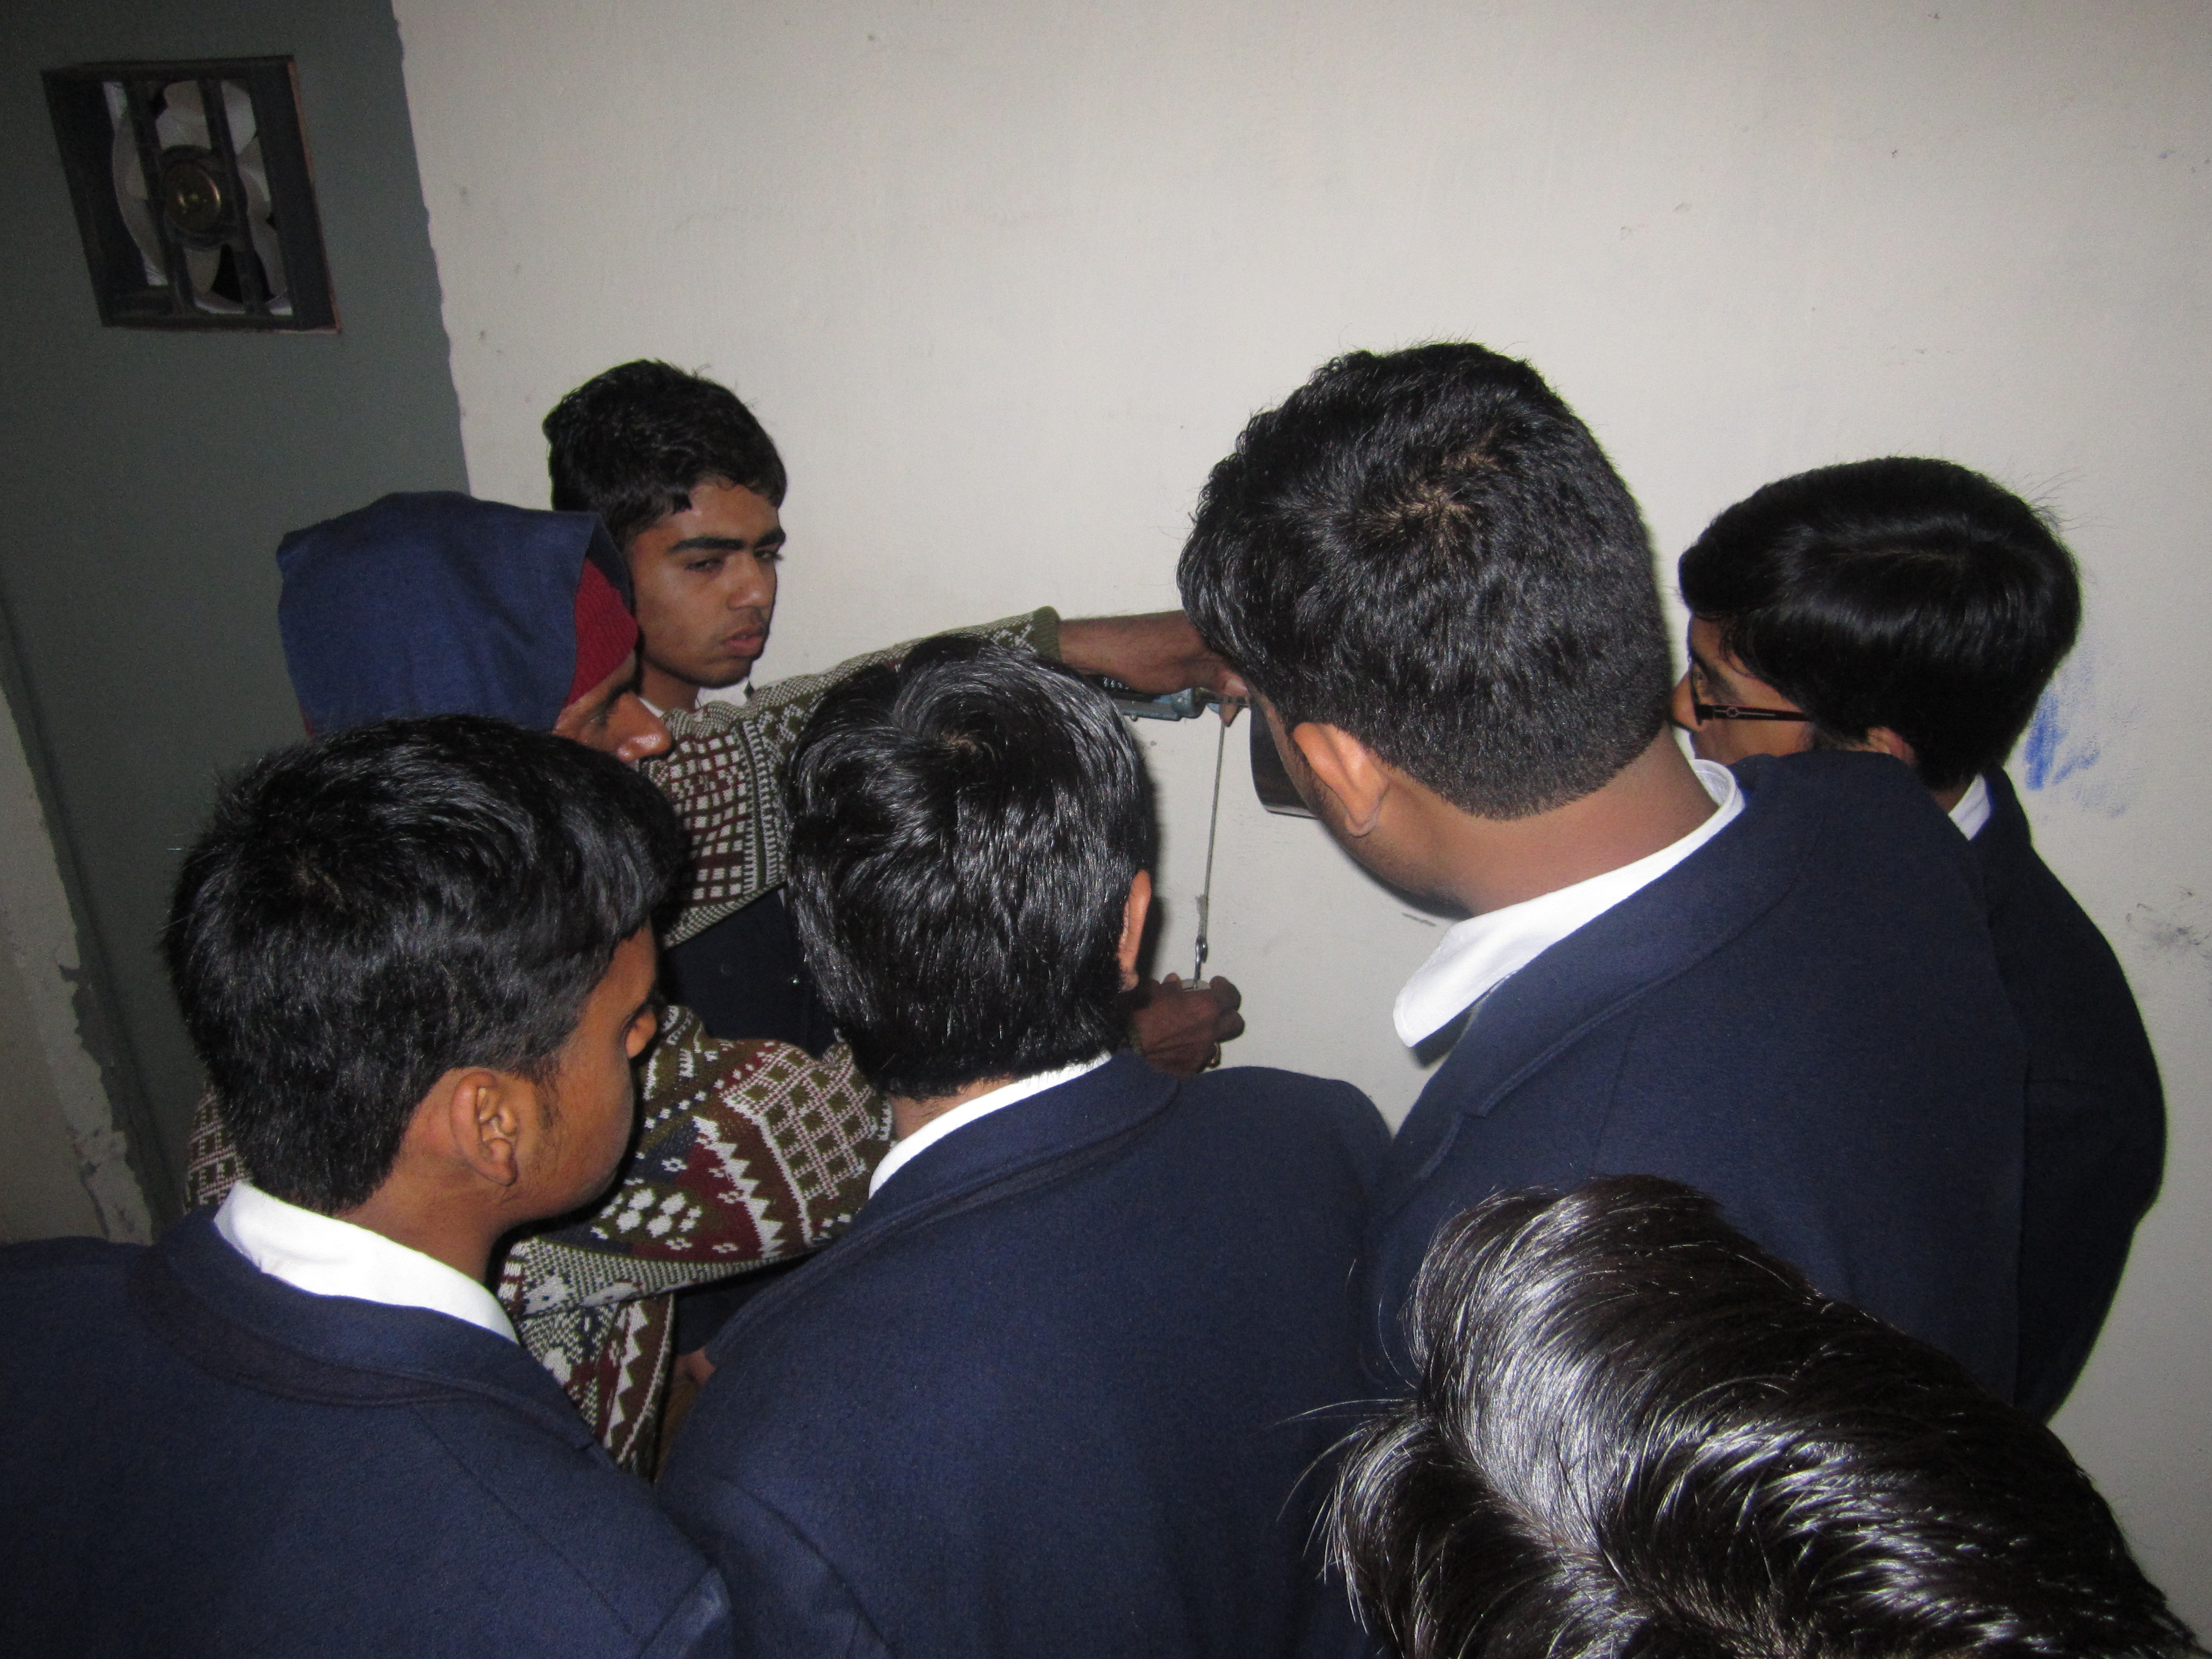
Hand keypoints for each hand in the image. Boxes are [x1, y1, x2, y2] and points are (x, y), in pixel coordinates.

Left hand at [1058, 611, 1247, 721]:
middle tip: (1228, 712)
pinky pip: (1206, 651)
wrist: (1103, 645)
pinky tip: (1206, 685)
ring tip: (1219, 704)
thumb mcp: (1181, 675)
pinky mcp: (1181, 631)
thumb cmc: (1136, 657)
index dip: (1247, 685)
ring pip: (1219, 654)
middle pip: (1233, 655)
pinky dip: (1208, 669)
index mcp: (1209, 628)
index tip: (1240, 707)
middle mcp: (1204, 622)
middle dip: (1235, 684)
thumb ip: (1215, 678)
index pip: (1242, 657)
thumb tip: (1243, 686)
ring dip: (1222, 679)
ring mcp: (1192, 625)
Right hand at [1128, 974, 1245, 1076]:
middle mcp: (1211, 1030)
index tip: (1214, 985)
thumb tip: (1175, 983)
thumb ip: (1169, 987)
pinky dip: (1192, 1052)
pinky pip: (1198, 1060)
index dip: (1224, 988)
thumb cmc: (1141, 1014)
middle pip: (1235, 1023)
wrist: (1127, 1048)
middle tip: (1211, 1010)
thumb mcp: (1153, 991)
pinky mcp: (1192, 1069)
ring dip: (1209, 1035)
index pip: (1231, 995)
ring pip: (1217, 1043)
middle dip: (1226, 1014)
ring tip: (1193, 1032)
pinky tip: (1178, 1049)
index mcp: (1206, 1007)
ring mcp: (1203, 1053)